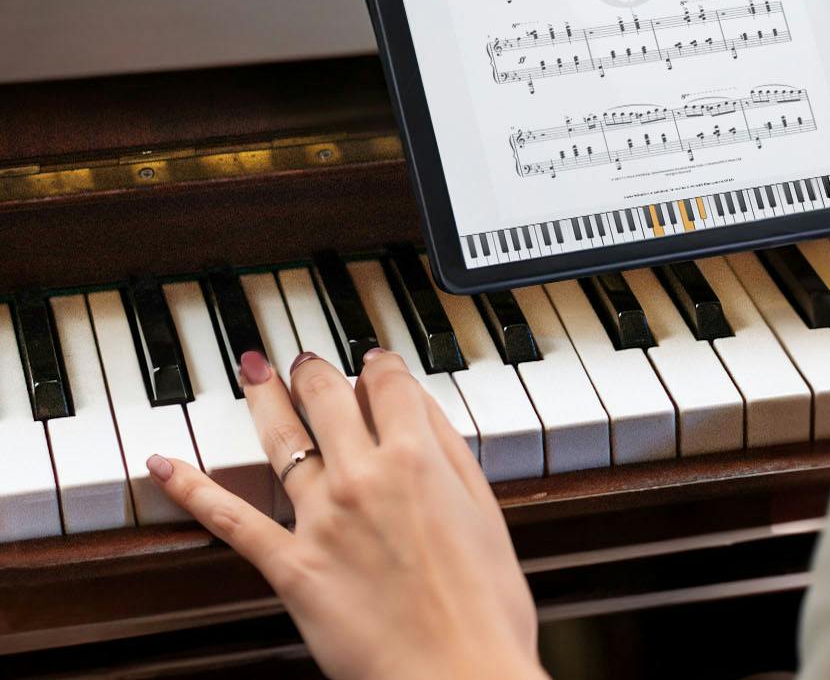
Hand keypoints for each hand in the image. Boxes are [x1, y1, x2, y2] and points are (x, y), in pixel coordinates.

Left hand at [149, 349, 542, 679]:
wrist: (458, 676)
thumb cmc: (486, 607)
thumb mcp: (486, 512)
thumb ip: (451, 451)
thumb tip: (421, 407)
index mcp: (418, 459)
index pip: (390, 384)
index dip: (380, 364)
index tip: (375, 362)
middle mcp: (363, 477)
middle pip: (329, 398)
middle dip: (315, 371)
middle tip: (303, 360)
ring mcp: (321, 521)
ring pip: (282, 440)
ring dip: (264, 399)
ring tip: (253, 374)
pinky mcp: (291, 568)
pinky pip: (232, 521)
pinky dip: (192, 489)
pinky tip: (165, 465)